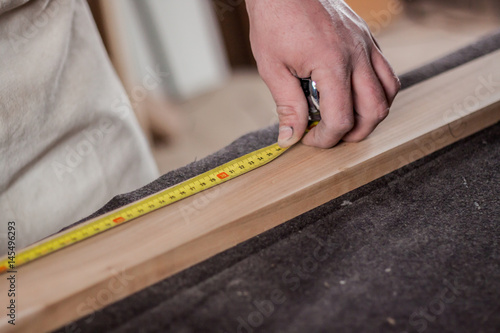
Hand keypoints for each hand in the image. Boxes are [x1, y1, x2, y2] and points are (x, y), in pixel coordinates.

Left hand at [246, 0, 399, 147]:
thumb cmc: (275, 21)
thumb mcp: (273, 68)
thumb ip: (287, 106)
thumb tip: (291, 137)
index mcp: (332, 64)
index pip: (341, 119)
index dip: (326, 139)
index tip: (309, 139)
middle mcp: (357, 55)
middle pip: (375, 111)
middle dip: (353, 133)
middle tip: (329, 135)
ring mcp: (367, 45)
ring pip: (389, 92)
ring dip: (370, 114)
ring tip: (345, 118)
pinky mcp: (368, 38)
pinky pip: (386, 72)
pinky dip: (376, 91)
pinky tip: (352, 94)